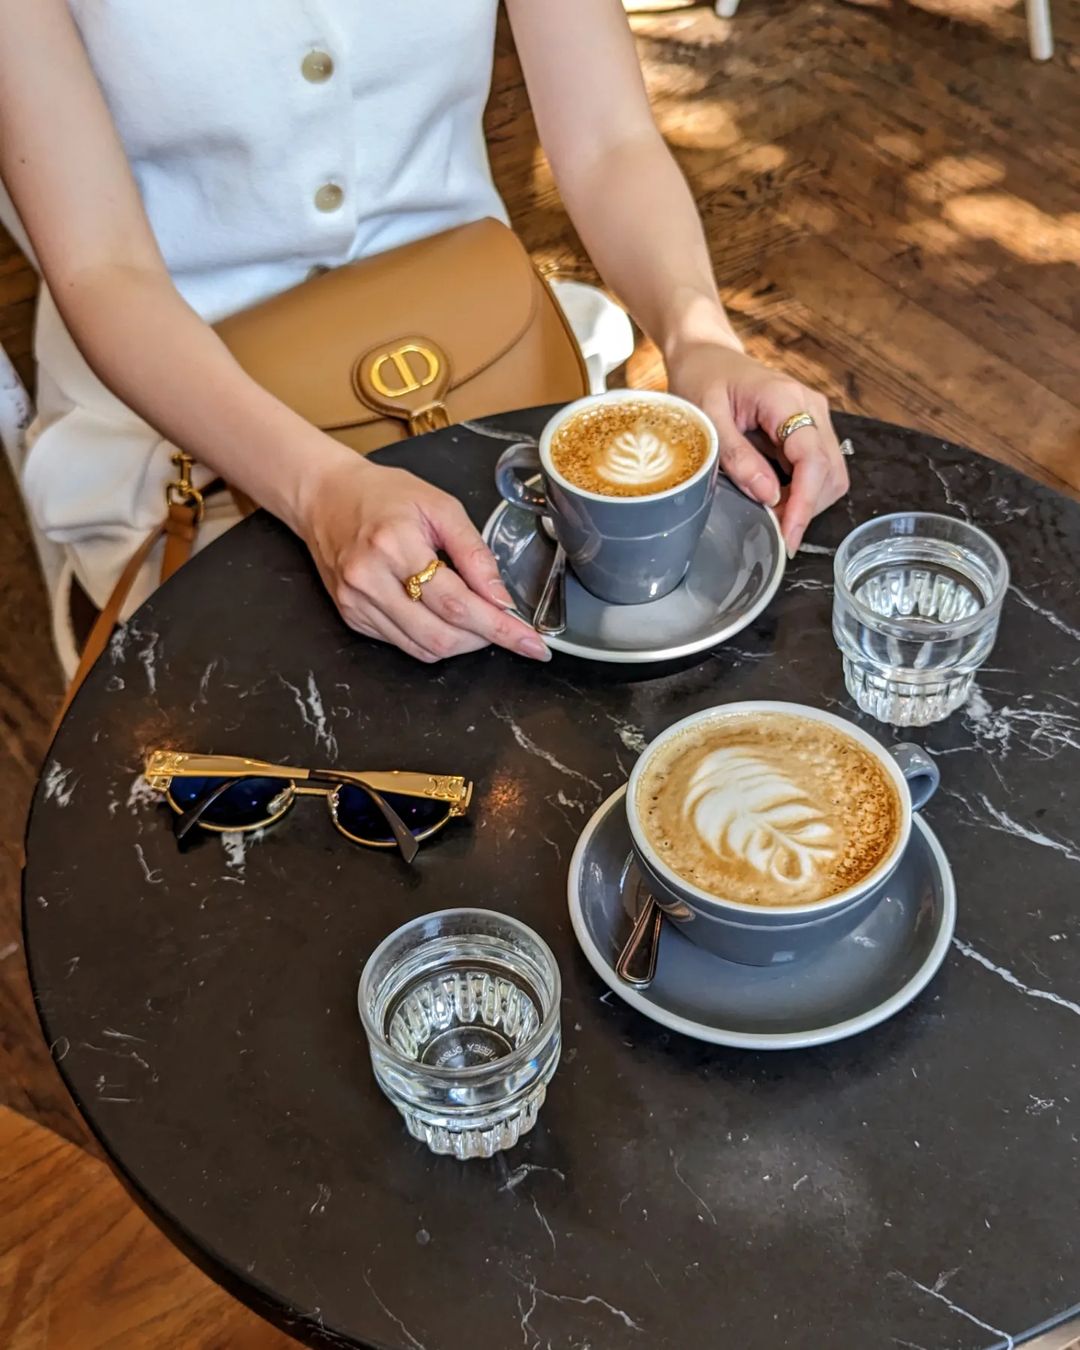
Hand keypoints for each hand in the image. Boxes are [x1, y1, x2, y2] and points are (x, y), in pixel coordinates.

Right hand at [298, 451, 550, 663]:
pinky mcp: (351, 616)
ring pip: (424, 648)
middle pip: (441, 635)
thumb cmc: (384, 495)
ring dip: (461, 642)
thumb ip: (475, 553)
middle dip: (483, 638)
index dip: (499, 628)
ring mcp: (357, 603)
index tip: (531, 644)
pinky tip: (441, 615)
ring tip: (475, 619)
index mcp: (395, 545)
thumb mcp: (441, 506)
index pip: (457, 603)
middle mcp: (370, 580)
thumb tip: (501, 599)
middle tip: (504, 626)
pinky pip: (404, 645)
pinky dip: (433, 638)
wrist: (325, 496)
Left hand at [666, 339, 849, 555]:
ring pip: (830, 473)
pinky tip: (775, 495)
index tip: (789, 536)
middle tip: (773, 529)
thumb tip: (768, 495)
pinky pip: (818, 467)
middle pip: (830, 471)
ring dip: (807, 500)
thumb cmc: (702, 379)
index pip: (812, 459)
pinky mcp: (809, 427)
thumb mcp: (707, 418)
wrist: (706, 355)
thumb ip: (737, 456)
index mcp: (785, 399)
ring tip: (772, 512)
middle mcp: (810, 406)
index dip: (804, 502)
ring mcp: (813, 416)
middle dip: (807, 506)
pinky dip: (802, 489)